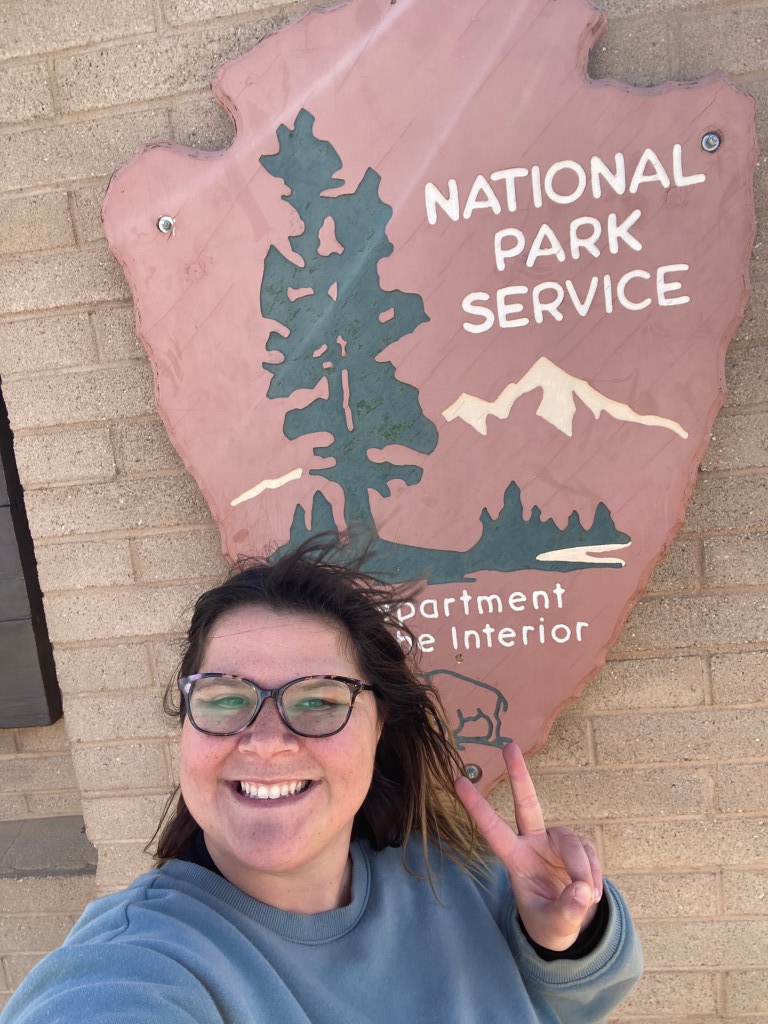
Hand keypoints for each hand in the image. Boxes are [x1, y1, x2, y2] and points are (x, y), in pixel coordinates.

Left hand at [454, 741, 601, 951]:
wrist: (571, 925)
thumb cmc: (550, 923)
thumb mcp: (553, 926)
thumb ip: (566, 911)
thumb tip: (583, 891)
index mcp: (515, 859)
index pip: (493, 830)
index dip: (476, 807)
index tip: (457, 781)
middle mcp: (533, 842)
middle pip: (527, 803)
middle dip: (518, 774)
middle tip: (508, 745)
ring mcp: (556, 841)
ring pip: (572, 844)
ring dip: (582, 870)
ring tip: (585, 897)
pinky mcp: (578, 845)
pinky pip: (589, 856)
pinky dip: (593, 877)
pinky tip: (590, 894)